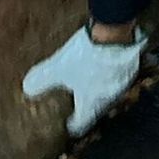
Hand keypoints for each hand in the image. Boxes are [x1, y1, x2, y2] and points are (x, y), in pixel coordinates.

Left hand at [22, 26, 144, 136]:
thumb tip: (27, 88)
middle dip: (87, 107)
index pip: (82, 123)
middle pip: (97, 109)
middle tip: (75, 104)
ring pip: (109, 94)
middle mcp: (109, 99)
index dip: (73, 125)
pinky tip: (103, 66)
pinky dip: (109, 76)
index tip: (68, 126)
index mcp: (91, 103)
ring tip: (89, 84)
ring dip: (99, 91)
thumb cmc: (86, 56)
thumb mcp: (58, 67)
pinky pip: (118, 78)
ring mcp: (122, 84)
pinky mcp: (130, 68)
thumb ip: (42, 79)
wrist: (115, 33)